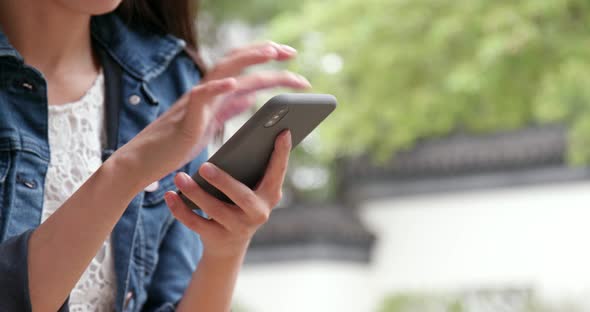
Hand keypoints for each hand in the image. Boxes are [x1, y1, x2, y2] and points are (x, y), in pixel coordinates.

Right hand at [111, 43, 308, 188]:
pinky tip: (234, 83)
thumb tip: (253, 95)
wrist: (146, 161)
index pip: (244, 68)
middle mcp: (207, 92)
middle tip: (292, 52)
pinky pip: (201, 97)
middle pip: (238, 62)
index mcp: (216, 95)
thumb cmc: (177, 144)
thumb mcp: (212, 123)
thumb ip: (231, 108)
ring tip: (271, 53)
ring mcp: (196, 102)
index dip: (266, 59)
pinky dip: (217, 87)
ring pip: (223, 72)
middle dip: (265, 53)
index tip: (290, 56)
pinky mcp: (186, 118)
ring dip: (248, 60)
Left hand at [163, 130, 291, 258]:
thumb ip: (250, 169)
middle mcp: (258, 213)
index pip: (278, 172)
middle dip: (223, 182)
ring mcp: (238, 228)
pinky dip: (180, 209)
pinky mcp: (217, 238)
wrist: (229, 246)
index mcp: (270, 195)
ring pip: (215, 210)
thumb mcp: (250, 189)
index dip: (282, 153)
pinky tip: (170, 195)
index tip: (283, 132)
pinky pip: (196, 223)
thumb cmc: (239, 204)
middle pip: (242, 197)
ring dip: (196, 193)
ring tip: (180, 177)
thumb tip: (244, 139)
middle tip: (204, 165)